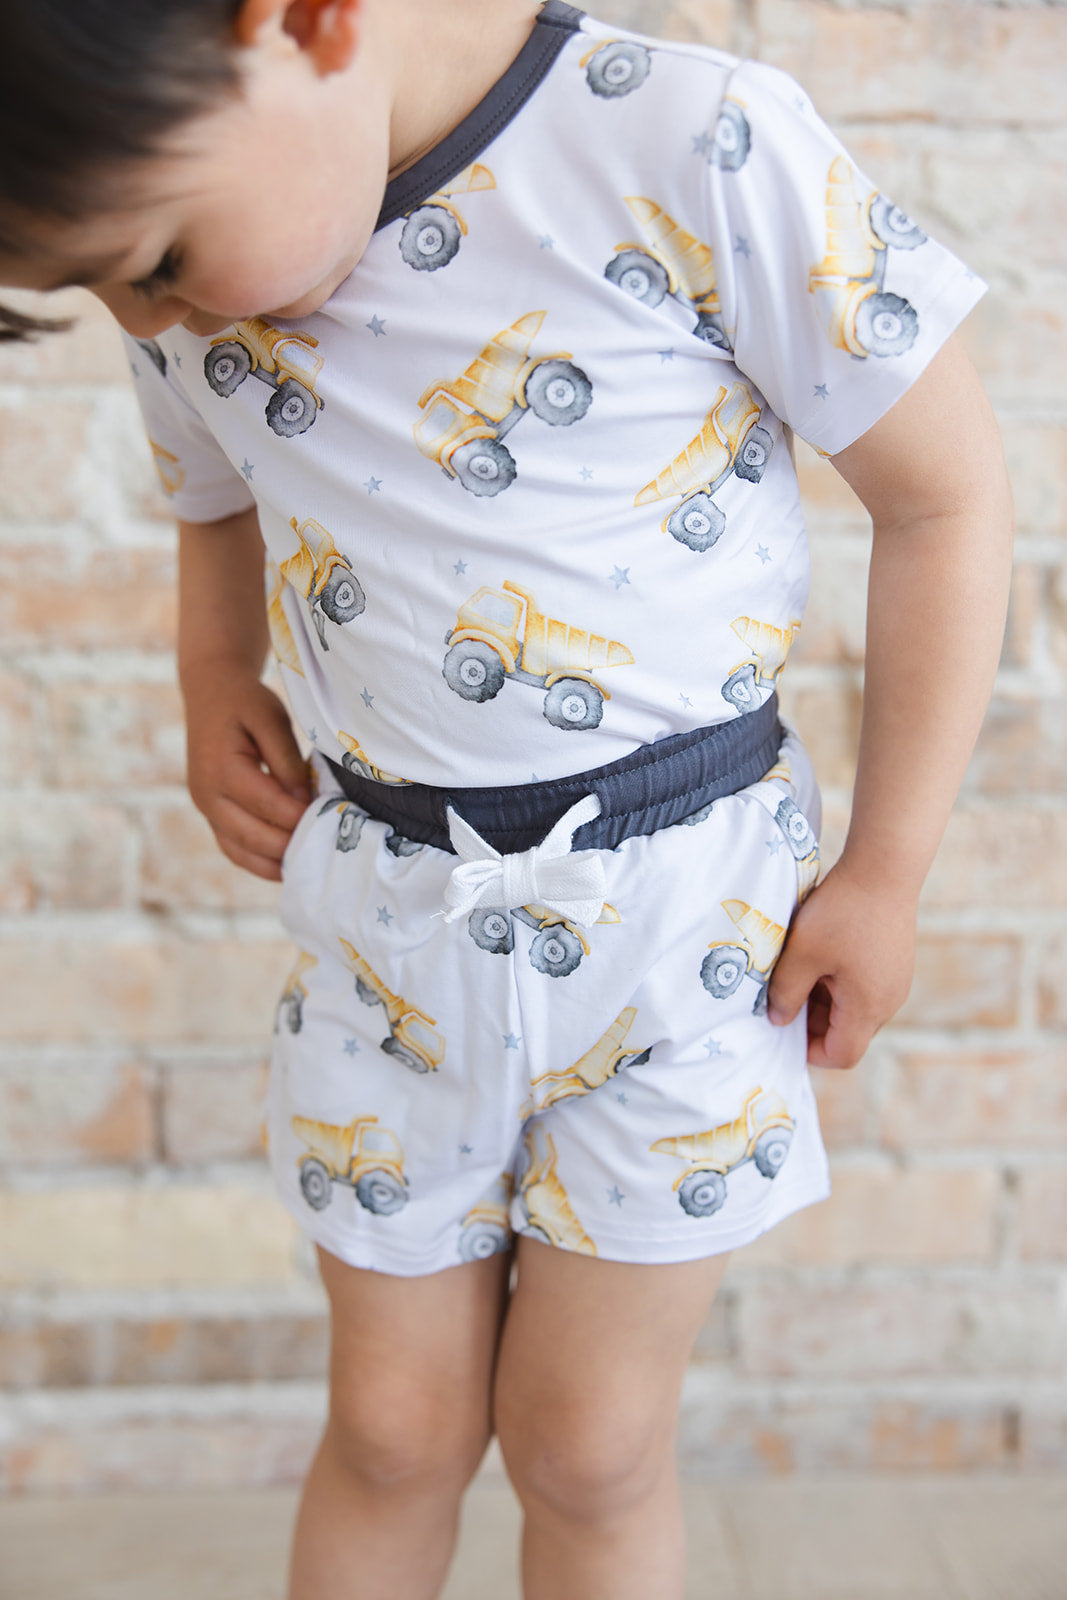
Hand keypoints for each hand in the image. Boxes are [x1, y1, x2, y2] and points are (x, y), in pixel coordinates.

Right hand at [183, 666, 310, 880]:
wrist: (209, 693)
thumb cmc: (245, 702)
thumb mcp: (271, 719)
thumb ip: (287, 761)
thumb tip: (304, 800)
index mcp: (220, 768)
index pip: (267, 805)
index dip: (301, 817)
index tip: (332, 822)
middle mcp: (206, 794)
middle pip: (252, 836)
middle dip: (291, 845)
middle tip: (328, 850)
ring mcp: (204, 809)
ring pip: (239, 852)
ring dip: (274, 864)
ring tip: (311, 866)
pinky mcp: (210, 815)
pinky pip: (233, 849)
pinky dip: (259, 862)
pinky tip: (287, 865)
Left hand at [766, 862, 916, 1067]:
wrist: (885, 866)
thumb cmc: (842, 911)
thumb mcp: (802, 953)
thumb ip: (786, 993)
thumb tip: (778, 1021)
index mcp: (869, 1007)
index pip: (842, 1055)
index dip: (809, 1051)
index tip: (782, 1030)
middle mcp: (889, 1001)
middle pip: (848, 1033)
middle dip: (813, 1022)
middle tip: (783, 994)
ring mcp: (895, 981)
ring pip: (853, 1008)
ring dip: (824, 999)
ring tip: (799, 969)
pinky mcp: (894, 962)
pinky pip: (863, 986)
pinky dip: (838, 981)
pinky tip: (819, 953)